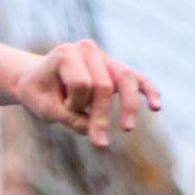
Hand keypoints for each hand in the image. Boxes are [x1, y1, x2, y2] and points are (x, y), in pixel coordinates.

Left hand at [16, 38, 157, 148]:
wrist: (37, 79)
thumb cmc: (40, 93)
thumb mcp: (44, 108)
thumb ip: (68, 118)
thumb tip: (93, 129)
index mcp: (67, 53)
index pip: (81, 84)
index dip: (73, 105)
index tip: (61, 110)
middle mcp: (88, 50)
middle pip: (104, 85)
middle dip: (101, 115)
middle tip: (99, 144)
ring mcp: (105, 58)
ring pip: (125, 80)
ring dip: (128, 107)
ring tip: (127, 128)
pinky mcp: (117, 69)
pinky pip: (137, 79)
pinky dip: (148, 91)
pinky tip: (156, 106)